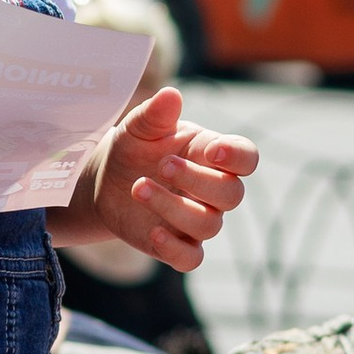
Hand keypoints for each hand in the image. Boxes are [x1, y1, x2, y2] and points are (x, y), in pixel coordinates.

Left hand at [81, 88, 256, 273]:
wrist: (106, 180)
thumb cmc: (134, 147)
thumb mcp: (139, 127)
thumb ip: (156, 114)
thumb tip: (170, 95)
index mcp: (212, 154)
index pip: (246, 158)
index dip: (238, 157)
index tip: (214, 151)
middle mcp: (211, 189)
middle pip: (231, 194)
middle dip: (199, 181)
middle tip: (162, 165)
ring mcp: (196, 219)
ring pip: (208, 226)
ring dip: (174, 208)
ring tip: (138, 188)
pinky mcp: (176, 245)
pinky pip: (191, 259)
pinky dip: (176, 250)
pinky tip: (154, 233)